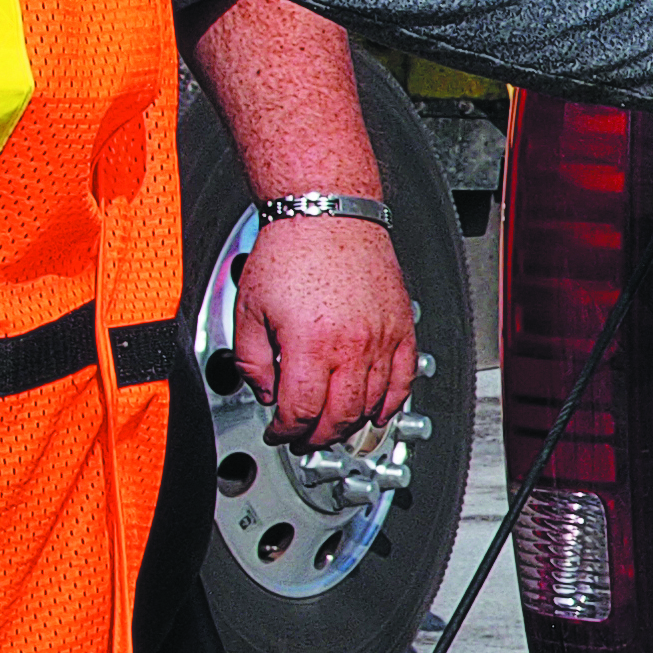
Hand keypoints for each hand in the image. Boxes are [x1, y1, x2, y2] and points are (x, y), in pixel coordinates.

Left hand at [226, 212, 416, 445]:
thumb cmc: (290, 250)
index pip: (300, 410)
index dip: (286, 430)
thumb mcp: (248, 309)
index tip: (279, 432)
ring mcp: (381, 338)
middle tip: (304, 439)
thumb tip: (266, 390)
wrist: (327, 213)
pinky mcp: (401, 328)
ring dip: (351, 423)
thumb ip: (251, 359)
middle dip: (317, 436)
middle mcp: (350, 346)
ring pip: (372, 404)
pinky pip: (404, 380)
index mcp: (309, 344)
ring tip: (334, 427)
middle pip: (339, 416)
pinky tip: (378, 411)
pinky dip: (392, 403)